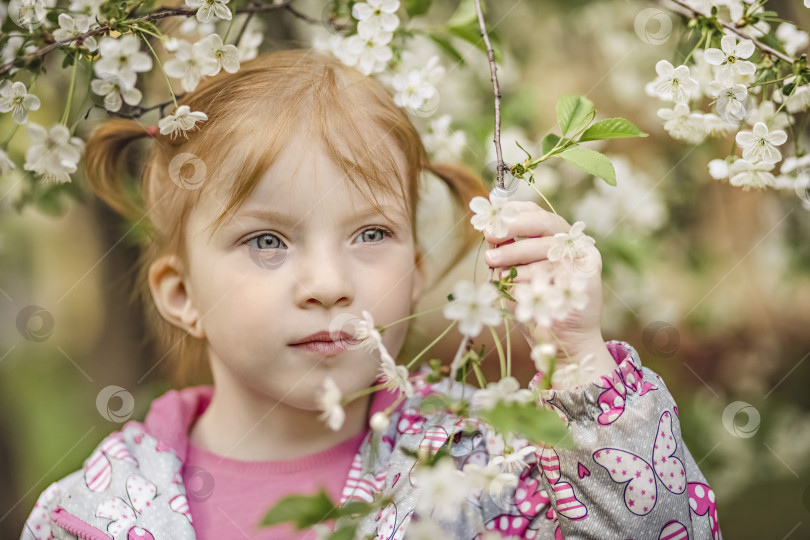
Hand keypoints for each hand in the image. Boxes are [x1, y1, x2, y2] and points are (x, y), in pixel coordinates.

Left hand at [482, 201, 615, 384]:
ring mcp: (581, 257)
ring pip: (543, 248)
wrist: (566, 342)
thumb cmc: (537, 306)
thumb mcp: (516, 275)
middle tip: (490, 235)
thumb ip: (508, 253)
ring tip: (495, 267)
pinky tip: (517, 288)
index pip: (535, 213)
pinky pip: (553, 270)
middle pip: (543, 223)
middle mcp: (571, 243)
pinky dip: (530, 280)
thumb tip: (489, 232)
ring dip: (514, 257)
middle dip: (513, 227)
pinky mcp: (588, 273)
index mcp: (554, 236)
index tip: (491, 218)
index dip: (513, 212)